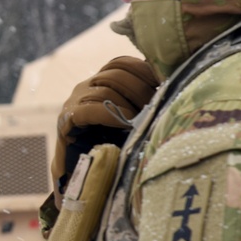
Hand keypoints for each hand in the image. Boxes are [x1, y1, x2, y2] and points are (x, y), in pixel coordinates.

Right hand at [51, 56, 157, 201]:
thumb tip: (174, 85)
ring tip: (142, 120)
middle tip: (155, 106)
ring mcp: (74, 102)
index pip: (120, 63)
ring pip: (104, 90)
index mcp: (101, 82)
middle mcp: (86, 87)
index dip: (142, 69)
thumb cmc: (116, 148)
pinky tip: (125, 124)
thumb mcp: (135, 120)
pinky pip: (88, 109)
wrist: (85, 177)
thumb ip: (145, 102)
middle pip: (114, 73)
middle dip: (139, 88)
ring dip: (127, 104)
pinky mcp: (66, 120)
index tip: (163, 83)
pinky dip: (110, 115)